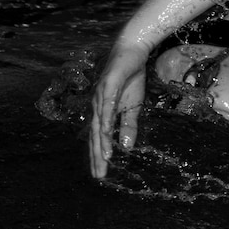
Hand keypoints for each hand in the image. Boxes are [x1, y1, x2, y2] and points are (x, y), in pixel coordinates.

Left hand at [89, 45, 147, 177]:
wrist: (132, 53)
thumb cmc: (130, 79)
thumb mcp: (132, 108)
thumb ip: (128, 127)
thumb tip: (127, 148)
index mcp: (101, 112)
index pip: (98, 138)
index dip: (98, 156)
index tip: (101, 174)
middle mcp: (96, 106)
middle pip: (96, 135)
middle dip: (97, 156)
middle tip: (99, 175)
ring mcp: (100, 95)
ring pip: (100, 123)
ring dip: (101, 142)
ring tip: (104, 159)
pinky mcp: (108, 85)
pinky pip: (107, 105)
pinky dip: (106, 119)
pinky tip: (107, 132)